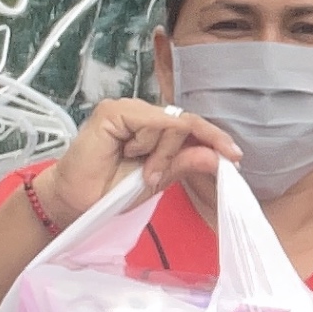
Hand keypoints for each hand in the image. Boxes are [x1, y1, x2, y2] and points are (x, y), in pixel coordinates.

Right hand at [39, 98, 241, 221]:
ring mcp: (130, 109)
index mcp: (157, 130)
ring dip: (161, 153)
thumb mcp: (158, 180)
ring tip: (137, 169)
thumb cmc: (111, 191)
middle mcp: (145, 114)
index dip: (214, 139)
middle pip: (186, 124)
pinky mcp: (115, 110)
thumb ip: (185, 164)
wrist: (78, 202)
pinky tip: (128, 154)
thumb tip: (218, 156)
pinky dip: (146, 143)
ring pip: (172, 123)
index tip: (234, 157)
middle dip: (179, 154)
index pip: (193, 128)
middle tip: (154, 176)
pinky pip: (152, 122)